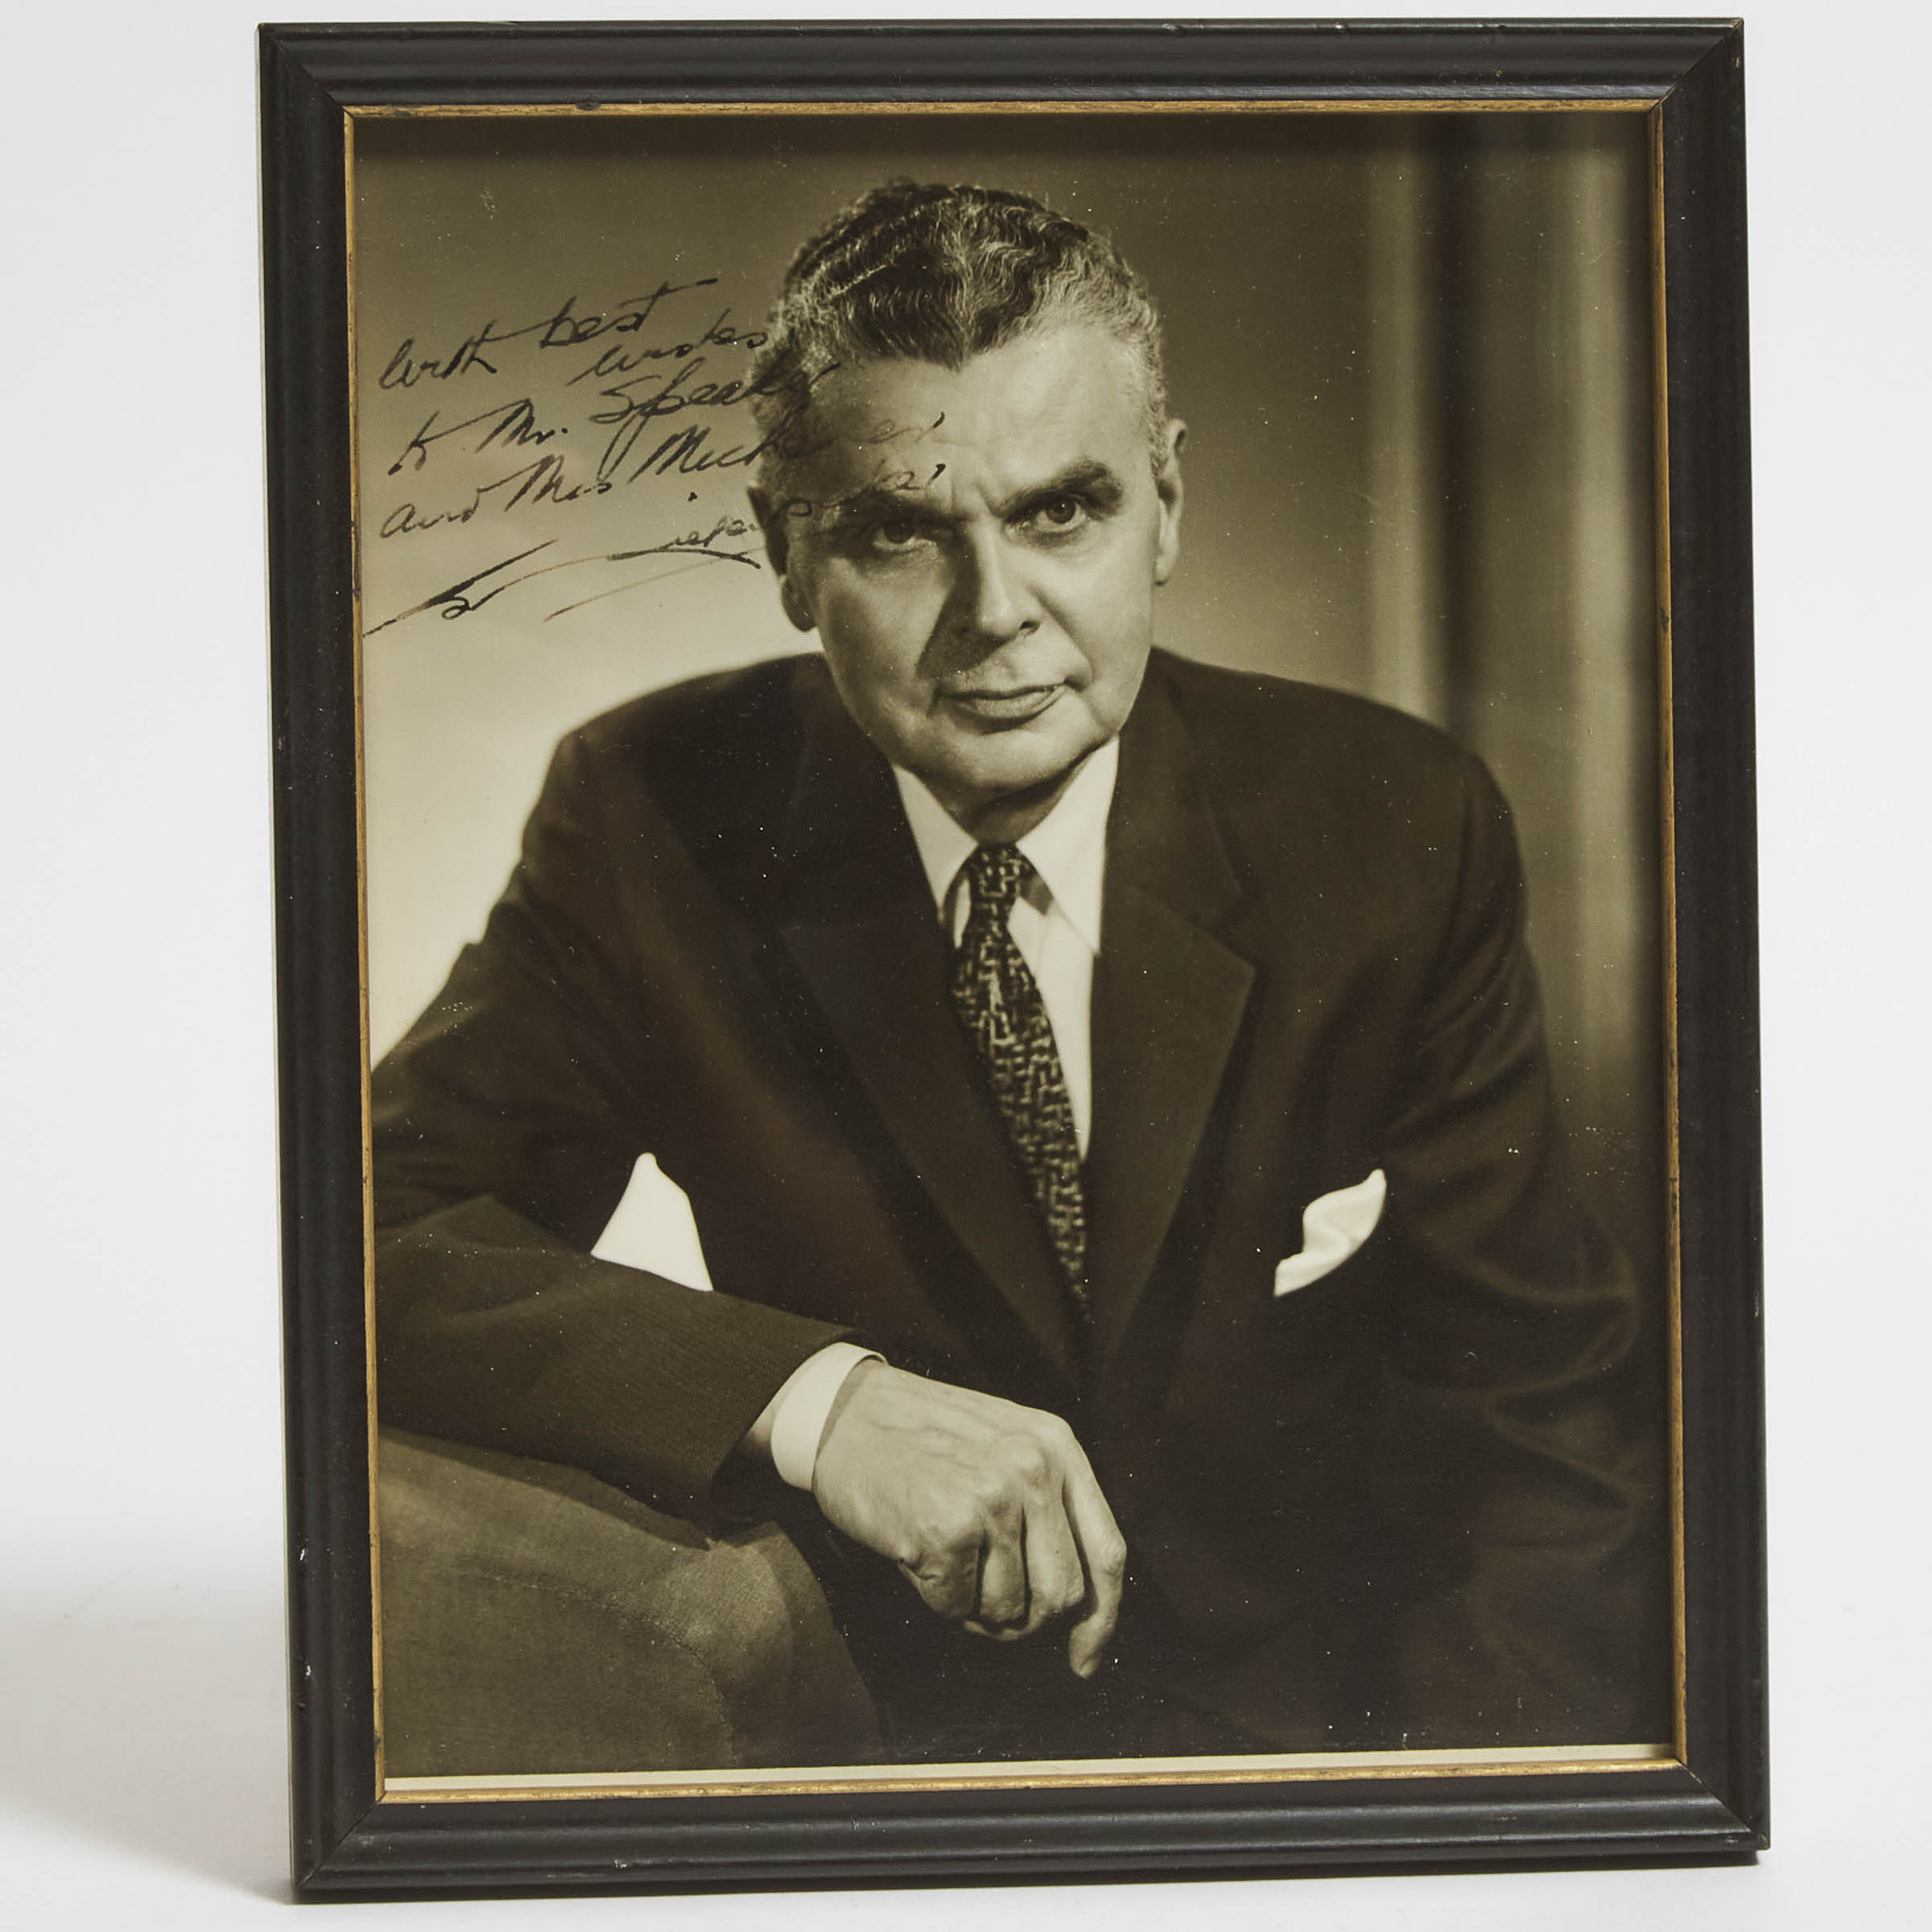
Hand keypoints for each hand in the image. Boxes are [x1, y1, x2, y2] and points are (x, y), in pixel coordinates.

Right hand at [810, 1361, 1125, 1677]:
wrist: (844, 1413)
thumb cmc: (923, 1438)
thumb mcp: (1005, 1443)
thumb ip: (1048, 1501)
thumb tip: (1076, 1602)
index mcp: (1057, 1447)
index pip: (1107, 1552)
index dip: (1101, 1619)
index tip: (1085, 1660)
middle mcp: (1034, 1469)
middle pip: (1062, 1595)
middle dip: (1025, 1618)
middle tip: (985, 1606)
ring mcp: (993, 1498)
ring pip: (1009, 1609)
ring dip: (974, 1606)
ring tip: (944, 1560)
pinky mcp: (947, 1528)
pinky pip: (956, 1607)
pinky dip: (935, 1597)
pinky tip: (917, 1553)